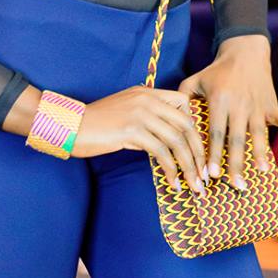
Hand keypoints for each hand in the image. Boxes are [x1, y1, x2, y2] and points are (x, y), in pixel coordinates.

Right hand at [71, 86, 207, 194]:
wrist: (73, 125)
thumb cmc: (98, 123)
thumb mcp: (126, 111)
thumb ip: (147, 118)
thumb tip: (167, 141)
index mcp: (147, 92)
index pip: (183, 103)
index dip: (194, 127)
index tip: (197, 150)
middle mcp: (147, 99)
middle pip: (186, 123)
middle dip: (199, 151)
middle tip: (205, 173)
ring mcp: (140, 113)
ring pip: (177, 140)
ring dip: (189, 166)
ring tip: (195, 185)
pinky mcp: (132, 130)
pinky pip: (161, 152)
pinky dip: (171, 171)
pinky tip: (174, 184)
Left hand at [178, 35, 277, 191]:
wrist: (244, 52)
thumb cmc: (216, 71)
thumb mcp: (195, 80)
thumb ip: (182, 99)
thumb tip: (174, 122)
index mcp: (219, 101)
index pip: (215, 133)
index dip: (213, 154)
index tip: (210, 175)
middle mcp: (238, 105)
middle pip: (237, 138)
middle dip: (236, 163)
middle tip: (236, 186)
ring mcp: (256, 105)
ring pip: (259, 132)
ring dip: (261, 152)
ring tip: (261, 172)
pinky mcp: (271, 104)